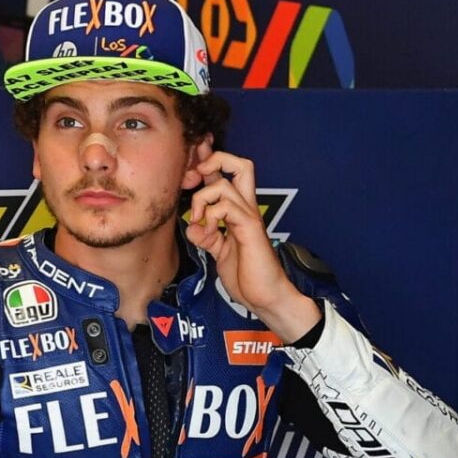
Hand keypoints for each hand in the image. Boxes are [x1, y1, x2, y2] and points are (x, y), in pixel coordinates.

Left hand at [185, 150, 319, 341]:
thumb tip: (192, 226)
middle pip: (241, 164)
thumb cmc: (247, 276)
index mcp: (239, 212)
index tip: (191, 171)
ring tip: (199, 221)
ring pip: (225, 185)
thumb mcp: (219, 251)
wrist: (266, 297)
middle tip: (197, 176)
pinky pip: (227, 208)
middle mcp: (246, 209)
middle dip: (215, 160)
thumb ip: (206, 236)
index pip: (229, 175)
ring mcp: (250, 218)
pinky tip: (209, 234)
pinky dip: (211, 217)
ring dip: (202, 200)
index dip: (210, 163)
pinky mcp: (250, 230)